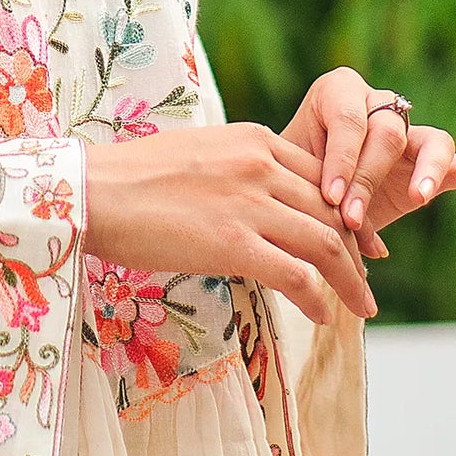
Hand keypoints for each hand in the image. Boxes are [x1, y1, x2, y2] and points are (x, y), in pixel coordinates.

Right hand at [85, 121, 378, 327]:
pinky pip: (297, 275)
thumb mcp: (197, 153)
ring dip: (349, 280)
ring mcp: (250, 203)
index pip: (322, 177)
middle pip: (331, 211)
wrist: (92, 191)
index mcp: (253, 139)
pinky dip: (319, 299)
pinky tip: (323, 316)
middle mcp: (260, 165)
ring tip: (361, 305)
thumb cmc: (131, 177)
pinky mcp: (234, 242)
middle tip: (364, 278)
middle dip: (355, 250)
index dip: (346, 212)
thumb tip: (257, 197)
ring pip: (325, 243)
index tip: (357, 238)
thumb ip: (237, 168)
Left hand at [282, 65, 455, 241]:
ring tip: (419, 196)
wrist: (292, 186)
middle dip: (368, 175)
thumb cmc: (287, 173)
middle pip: (387, 132)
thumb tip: (349, 229)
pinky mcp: (426, 167)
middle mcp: (376, 104)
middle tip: (349, 215)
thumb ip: (318, 195)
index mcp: (336, 93)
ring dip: (425, 172)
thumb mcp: (292, 176)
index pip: (349, 118)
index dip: (342, 157)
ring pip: (430, 141)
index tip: (330, 195)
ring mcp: (407, 135)